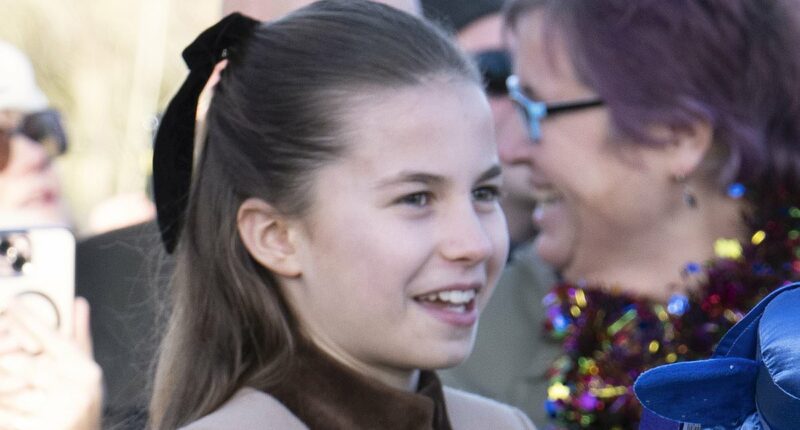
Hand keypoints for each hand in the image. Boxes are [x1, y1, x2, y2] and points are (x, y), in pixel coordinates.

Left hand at [0, 298, 101, 429]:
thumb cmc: (80, 408)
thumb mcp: (84, 372)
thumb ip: (79, 337)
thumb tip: (78, 303)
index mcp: (85, 369)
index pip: (51, 336)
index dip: (28, 318)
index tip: (10, 302)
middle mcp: (76, 387)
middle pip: (25, 362)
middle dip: (4, 353)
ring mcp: (59, 409)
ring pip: (12, 388)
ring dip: (1, 382)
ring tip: (2, 370)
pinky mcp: (42, 427)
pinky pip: (7, 413)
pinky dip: (2, 406)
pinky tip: (2, 398)